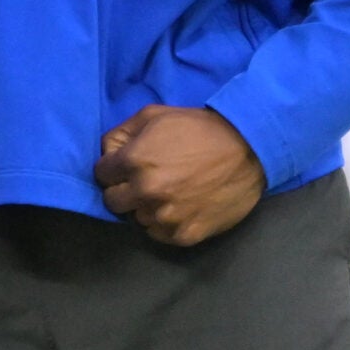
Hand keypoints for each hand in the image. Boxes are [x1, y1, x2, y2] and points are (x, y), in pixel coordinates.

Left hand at [95, 106, 264, 245]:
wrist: (248, 149)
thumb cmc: (199, 128)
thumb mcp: (155, 115)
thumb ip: (122, 133)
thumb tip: (107, 152)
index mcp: (134, 161)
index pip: (101, 174)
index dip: (112, 168)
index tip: (126, 165)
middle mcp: (146, 192)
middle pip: (112, 201)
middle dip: (123, 189)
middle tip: (143, 180)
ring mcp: (165, 216)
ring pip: (136, 219)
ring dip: (145, 207)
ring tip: (167, 192)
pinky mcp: (184, 235)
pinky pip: (158, 234)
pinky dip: (163, 223)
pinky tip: (178, 206)